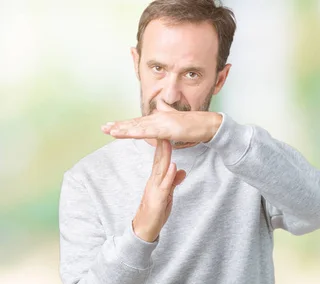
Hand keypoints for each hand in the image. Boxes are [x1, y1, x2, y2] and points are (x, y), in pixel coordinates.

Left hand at [101, 101, 221, 142]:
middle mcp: (158, 118)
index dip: (125, 124)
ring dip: (122, 129)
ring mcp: (161, 123)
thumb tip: (160, 104)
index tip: (113, 126)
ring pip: (137, 127)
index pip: (139, 122)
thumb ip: (167, 111)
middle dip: (119, 126)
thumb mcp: (177, 118)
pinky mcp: (165, 129)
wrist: (206, 124)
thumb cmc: (194, 123)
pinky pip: (146, 132)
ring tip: (109, 131)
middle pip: (135, 123)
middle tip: (103, 128)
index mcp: (159, 118)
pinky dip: (133, 132)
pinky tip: (124, 133)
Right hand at [132, 139, 186, 241]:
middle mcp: (153, 182)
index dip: (163, 147)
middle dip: (162, 146)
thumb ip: (173, 182)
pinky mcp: (157, 200)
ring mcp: (154, 190)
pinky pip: (164, 186)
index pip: (160, 161)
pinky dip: (169, 176)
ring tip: (167, 142)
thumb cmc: (155, 213)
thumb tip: (182, 170)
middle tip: (165, 130)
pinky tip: (173, 166)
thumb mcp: (167, 195)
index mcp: (155, 180)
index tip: (167, 134)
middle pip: (158, 161)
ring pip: (160, 170)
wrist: (144, 230)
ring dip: (164, 156)